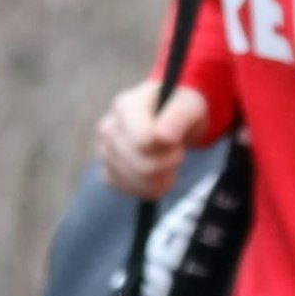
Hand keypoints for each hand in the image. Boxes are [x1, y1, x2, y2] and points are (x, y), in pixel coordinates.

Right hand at [96, 80, 208, 197]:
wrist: (171, 121)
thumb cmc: (180, 109)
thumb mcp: (189, 105)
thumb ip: (179, 117)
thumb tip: (163, 137)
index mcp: (126, 106)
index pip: (143, 142)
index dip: (168, 147)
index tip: (176, 139)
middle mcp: (109, 128)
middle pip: (143, 165)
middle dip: (171, 161)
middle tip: (177, 150)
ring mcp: (105, 151)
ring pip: (138, 181)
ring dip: (164, 175)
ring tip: (168, 158)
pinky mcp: (108, 172)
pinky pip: (132, 190)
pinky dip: (153, 187)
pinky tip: (159, 173)